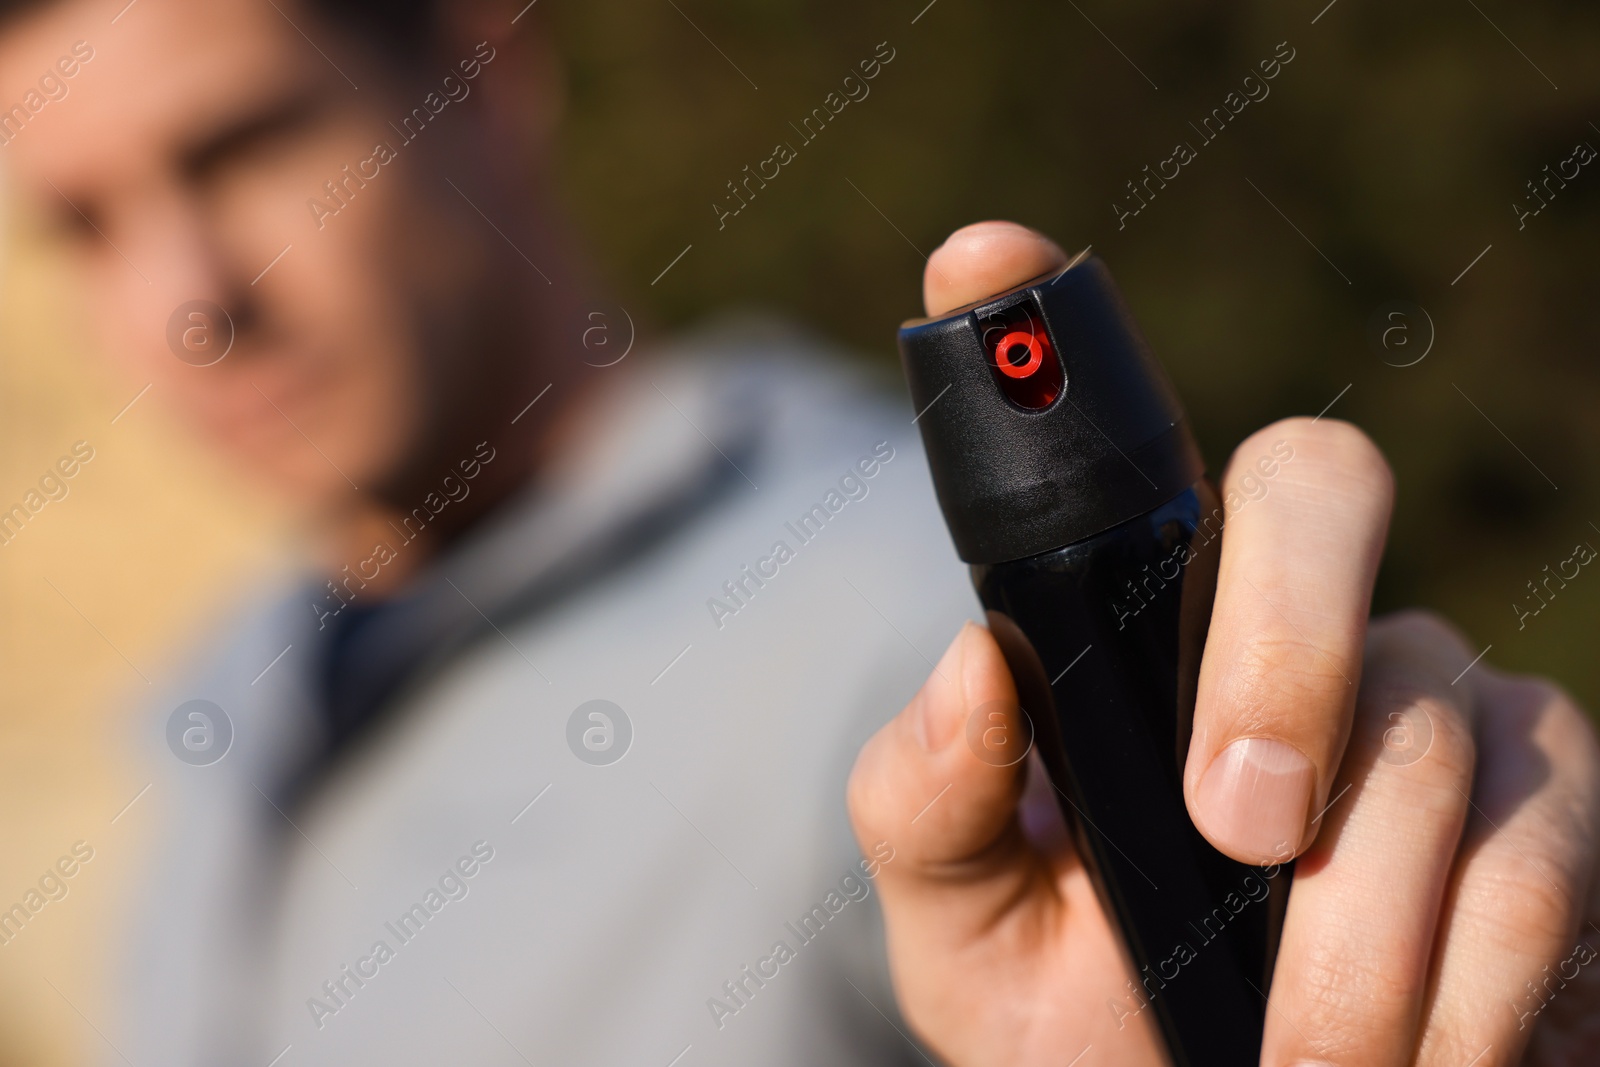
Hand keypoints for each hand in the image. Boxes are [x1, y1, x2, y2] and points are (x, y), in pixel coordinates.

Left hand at [848, 221, 1599, 1065]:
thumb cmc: (1078, 1015)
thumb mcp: (963, 928)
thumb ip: (928, 803)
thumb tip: (972, 663)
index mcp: (1139, 629)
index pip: (1116, 442)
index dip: (1041, 324)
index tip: (974, 254)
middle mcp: (1295, 617)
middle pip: (1319, 487)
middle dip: (1282, 662)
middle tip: (1233, 832)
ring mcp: (1438, 696)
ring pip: (1430, 725)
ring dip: (1356, 935)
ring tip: (1299, 1055)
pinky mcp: (1553, 804)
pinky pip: (1541, 853)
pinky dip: (1467, 990)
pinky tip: (1415, 1057)